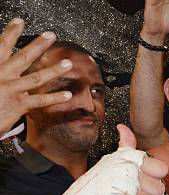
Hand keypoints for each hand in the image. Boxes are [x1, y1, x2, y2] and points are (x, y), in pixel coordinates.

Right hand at [0, 18, 72, 133]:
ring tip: (68, 64)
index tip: (19, 22)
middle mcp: (2, 75)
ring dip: (54, 70)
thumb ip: (0, 68)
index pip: (1, 46)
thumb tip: (6, 58)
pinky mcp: (18, 104)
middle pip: (23, 57)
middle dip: (38, 45)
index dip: (10, 33)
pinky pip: (40, 100)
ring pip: (36, 77)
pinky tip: (68, 95)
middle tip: (51, 36)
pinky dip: (55, 98)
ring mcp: (11, 89)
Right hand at [40, 125, 167, 194]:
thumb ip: (125, 145)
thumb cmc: (97, 185)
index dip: (154, 178)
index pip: (161, 169)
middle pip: (159, 190)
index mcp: (130, 160)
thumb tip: (123, 127)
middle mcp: (129, 172)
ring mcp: (127, 189)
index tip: (142, 182)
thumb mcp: (111, 161)